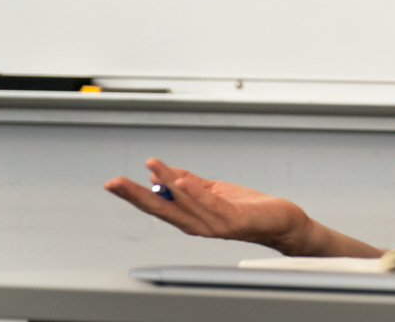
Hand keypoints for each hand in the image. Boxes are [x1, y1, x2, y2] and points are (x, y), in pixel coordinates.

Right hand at [103, 157, 312, 252]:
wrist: (281, 221)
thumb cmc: (248, 208)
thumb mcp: (214, 191)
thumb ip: (190, 184)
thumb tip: (160, 174)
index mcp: (191, 218)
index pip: (156, 206)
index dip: (134, 195)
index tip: (113, 183)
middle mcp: (198, 225)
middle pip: (161, 209)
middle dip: (136, 195)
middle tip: (114, 182)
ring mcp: (215, 224)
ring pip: (184, 204)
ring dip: (166, 184)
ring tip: (152, 167)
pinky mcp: (234, 220)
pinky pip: (211, 205)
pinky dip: (195, 193)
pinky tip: (182, 181)